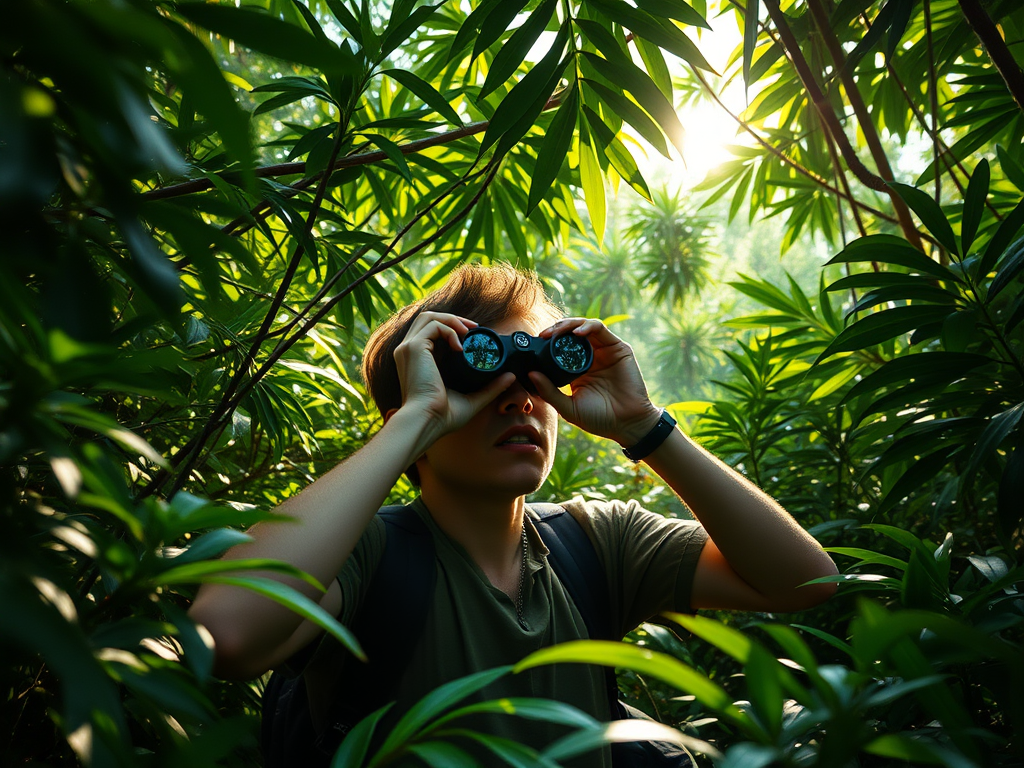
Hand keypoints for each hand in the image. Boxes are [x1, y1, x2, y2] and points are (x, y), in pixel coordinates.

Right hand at [392, 311, 514, 442]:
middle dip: (453, 319)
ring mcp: (408, 349)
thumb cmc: (442, 417)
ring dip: (451, 319)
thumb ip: (490, 388)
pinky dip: (450, 330)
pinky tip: (461, 346)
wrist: (427, 422)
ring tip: (469, 331)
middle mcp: (409, 352)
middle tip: (473, 328)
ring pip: (429, 317)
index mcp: (417, 361)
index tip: (472, 335)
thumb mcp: (471, 399)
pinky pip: (433, 326)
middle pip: (428, 319)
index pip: (431, 332)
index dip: (452, 328)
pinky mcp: (413, 348)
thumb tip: (511, 377)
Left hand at [528, 318, 660, 444]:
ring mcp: (604, 351)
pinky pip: (600, 329)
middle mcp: (590, 356)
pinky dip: (587, 326)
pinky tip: (577, 333)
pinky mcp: (618, 348)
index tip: (535, 344)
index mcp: (576, 368)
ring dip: (569, 324)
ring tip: (557, 331)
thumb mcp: (568, 407)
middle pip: (570, 333)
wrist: (627, 424)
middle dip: (556, 329)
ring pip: (584, 326)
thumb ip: (549, 392)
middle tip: (544, 335)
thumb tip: (530, 374)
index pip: (560, 347)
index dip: (547, 342)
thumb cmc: (599, 418)